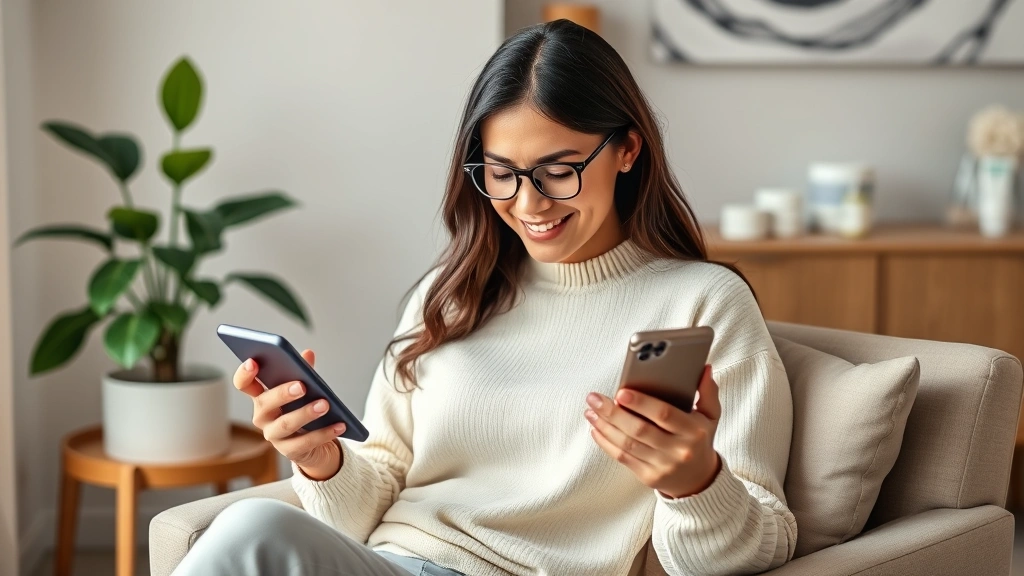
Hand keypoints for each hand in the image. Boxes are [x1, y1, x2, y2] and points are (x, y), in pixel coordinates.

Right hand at [233, 349, 344, 480]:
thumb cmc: (304, 408)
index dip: (245, 374)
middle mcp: (263, 417)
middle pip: (265, 403)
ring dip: (306, 413)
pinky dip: (324, 433)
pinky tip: (340, 425)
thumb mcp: (305, 387)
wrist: (315, 443)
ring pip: (286, 424)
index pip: (245, 385)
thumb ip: (304, 370)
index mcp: (262, 397)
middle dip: (282, 393)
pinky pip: (306, 442)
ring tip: (324, 404)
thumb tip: (308, 353)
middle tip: (302, 385)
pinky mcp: (290, 452)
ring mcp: (274, 436)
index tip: (253, 362)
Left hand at [585, 365, 721, 498]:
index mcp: (693, 431)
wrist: (699, 479)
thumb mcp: (710, 416)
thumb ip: (707, 392)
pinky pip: (623, 458)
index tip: (621, 392)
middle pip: (640, 430)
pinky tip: (596, 429)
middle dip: (613, 413)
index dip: (641, 403)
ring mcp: (662, 466)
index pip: (665, 415)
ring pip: (627, 444)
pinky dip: (606, 443)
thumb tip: (704, 369)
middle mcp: (678, 450)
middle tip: (594, 398)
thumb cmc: (700, 440)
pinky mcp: (649, 477)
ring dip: (605, 426)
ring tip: (591, 411)